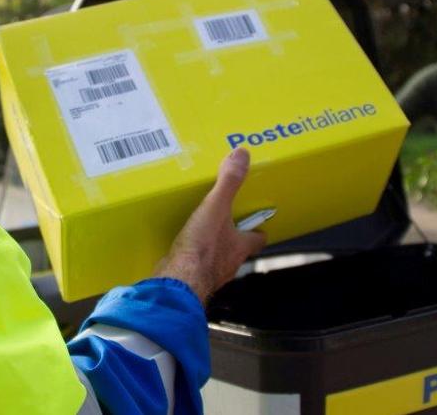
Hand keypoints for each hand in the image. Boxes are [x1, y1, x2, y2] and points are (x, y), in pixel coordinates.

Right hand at [155, 148, 266, 302]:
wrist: (178, 281)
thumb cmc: (202, 248)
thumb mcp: (216, 207)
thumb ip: (229, 182)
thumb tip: (242, 155)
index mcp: (240, 246)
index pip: (257, 239)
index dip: (258, 231)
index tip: (257, 224)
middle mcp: (229, 263)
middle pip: (237, 249)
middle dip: (233, 238)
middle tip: (225, 223)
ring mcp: (210, 273)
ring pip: (217, 260)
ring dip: (213, 249)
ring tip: (201, 234)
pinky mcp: (191, 279)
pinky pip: (195, 267)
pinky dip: (192, 259)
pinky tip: (182, 250)